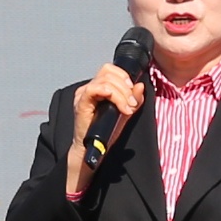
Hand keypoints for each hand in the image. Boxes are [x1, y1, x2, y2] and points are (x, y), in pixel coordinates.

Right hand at [66, 64, 145, 193]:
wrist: (93, 150)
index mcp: (99, 87)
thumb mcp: (125, 114)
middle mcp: (89, 88)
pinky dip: (108, 93)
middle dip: (125, 87)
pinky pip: (93, 89)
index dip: (124, 76)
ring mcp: (84, 94)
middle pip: (108, 72)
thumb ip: (134, 100)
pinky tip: (117, 104)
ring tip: (126, 108)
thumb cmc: (105, 133)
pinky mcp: (81, 103)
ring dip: (121, 93)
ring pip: (104, 80)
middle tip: (131, 103)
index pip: (111, 69)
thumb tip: (140, 85)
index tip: (133, 91)